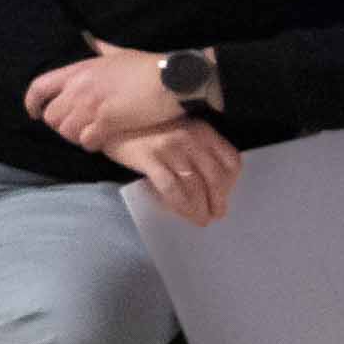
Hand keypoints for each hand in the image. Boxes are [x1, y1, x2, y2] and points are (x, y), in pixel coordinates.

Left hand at [24, 37, 180, 154]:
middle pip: (52, 116)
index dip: (32, 103)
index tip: (34, 114)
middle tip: (78, 127)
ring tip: (91, 134)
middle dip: (61, 125)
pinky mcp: (107, 122)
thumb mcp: (119, 53)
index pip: (39, 87)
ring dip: (77, 136)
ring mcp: (92, 105)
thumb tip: (93, 41)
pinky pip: (86, 140)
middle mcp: (79, 88)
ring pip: (67, 131)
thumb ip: (102, 49)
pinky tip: (102, 141)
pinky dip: (92, 144)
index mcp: (79, 70)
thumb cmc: (149, 65)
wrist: (174, 78)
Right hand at [106, 119, 243, 227]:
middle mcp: (190, 138)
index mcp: (203, 131)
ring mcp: (169, 148)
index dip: (232, 183)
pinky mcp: (149, 158)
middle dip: (218, 201)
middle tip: (216, 215)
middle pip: (214, 177)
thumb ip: (199, 149)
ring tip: (201, 220)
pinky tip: (182, 213)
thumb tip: (214, 183)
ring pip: (194, 185)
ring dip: (200, 208)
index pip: (230, 160)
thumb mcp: (182, 132)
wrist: (112, 123)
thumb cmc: (149, 130)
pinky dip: (180, 205)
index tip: (225, 196)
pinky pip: (171, 188)